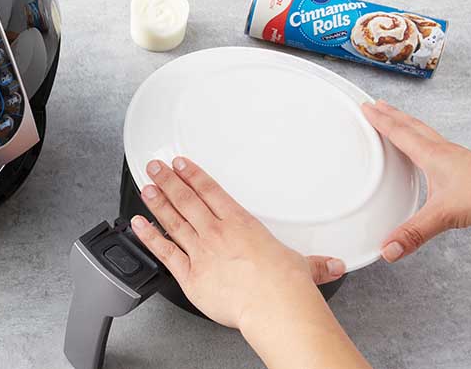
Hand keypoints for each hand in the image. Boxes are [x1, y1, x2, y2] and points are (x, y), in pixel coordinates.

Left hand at [131, 157, 369, 368]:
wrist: (274, 306)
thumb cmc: (286, 286)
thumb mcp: (304, 267)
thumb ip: (315, 265)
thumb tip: (332, 266)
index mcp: (241, 224)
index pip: (211, 191)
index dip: (193, 175)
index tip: (181, 163)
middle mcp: (217, 233)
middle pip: (186, 200)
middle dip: (169, 180)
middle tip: (154, 166)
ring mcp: (200, 252)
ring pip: (173, 220)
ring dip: (157, 201)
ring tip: (146, 186)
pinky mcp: (189, 275)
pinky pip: (164, 252)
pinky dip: (150, 236)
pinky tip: (138, 224)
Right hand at [362, 100, 470, 262]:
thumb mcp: (445, 215)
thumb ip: (414, 233)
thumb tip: (388, 248)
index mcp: (433, 155)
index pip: (400, 132)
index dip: (380, 119)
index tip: (366, 108)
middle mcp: (444, 152)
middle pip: (412, 126)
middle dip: (392, 115)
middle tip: (378, 105)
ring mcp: (456, 159)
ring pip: (426, 135)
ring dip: (408, 125)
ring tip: (398, 122)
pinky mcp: (467, 169)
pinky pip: (438, 148)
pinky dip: (425, 143)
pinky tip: (427, 156)